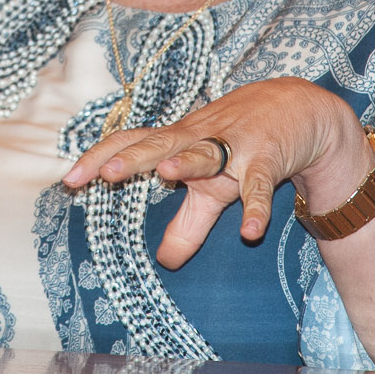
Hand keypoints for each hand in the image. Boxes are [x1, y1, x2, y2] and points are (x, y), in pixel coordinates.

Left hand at [61, 77, 373, 269]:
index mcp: (180, 141)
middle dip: (133, 157)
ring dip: (188, 162)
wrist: (303, 111)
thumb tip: (165, 262)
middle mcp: (201, 139)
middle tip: (105, 174)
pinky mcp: (268, 158)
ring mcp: (235, 146)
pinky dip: (256, 206)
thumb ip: (189, 222)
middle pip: (161, 144)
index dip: (101, 157)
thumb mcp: (213, 186)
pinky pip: (260, 184)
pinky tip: (250, 231)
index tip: (71, 180)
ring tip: (165, 174)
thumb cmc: (246, 145)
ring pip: (208, 152)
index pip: (132, 142)